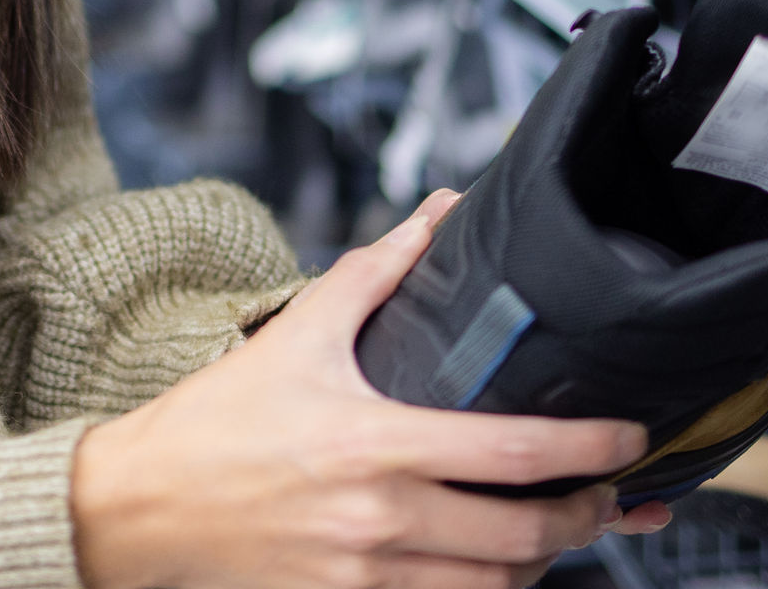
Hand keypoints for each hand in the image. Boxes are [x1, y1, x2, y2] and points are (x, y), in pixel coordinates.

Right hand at [71, 191, 675, 588]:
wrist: (136, 510)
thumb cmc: (216, 424)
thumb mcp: (296, 335)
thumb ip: (376, 273)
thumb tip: (438, 214)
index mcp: (373, 443)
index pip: (512, 453)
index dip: (589, 450)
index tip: (631, 439)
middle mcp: (378, 520)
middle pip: (522, 537)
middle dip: (587, 520)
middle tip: (612, 498)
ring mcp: (363, 578)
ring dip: (539, 566)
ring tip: (558, 536)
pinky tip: (494, 571)